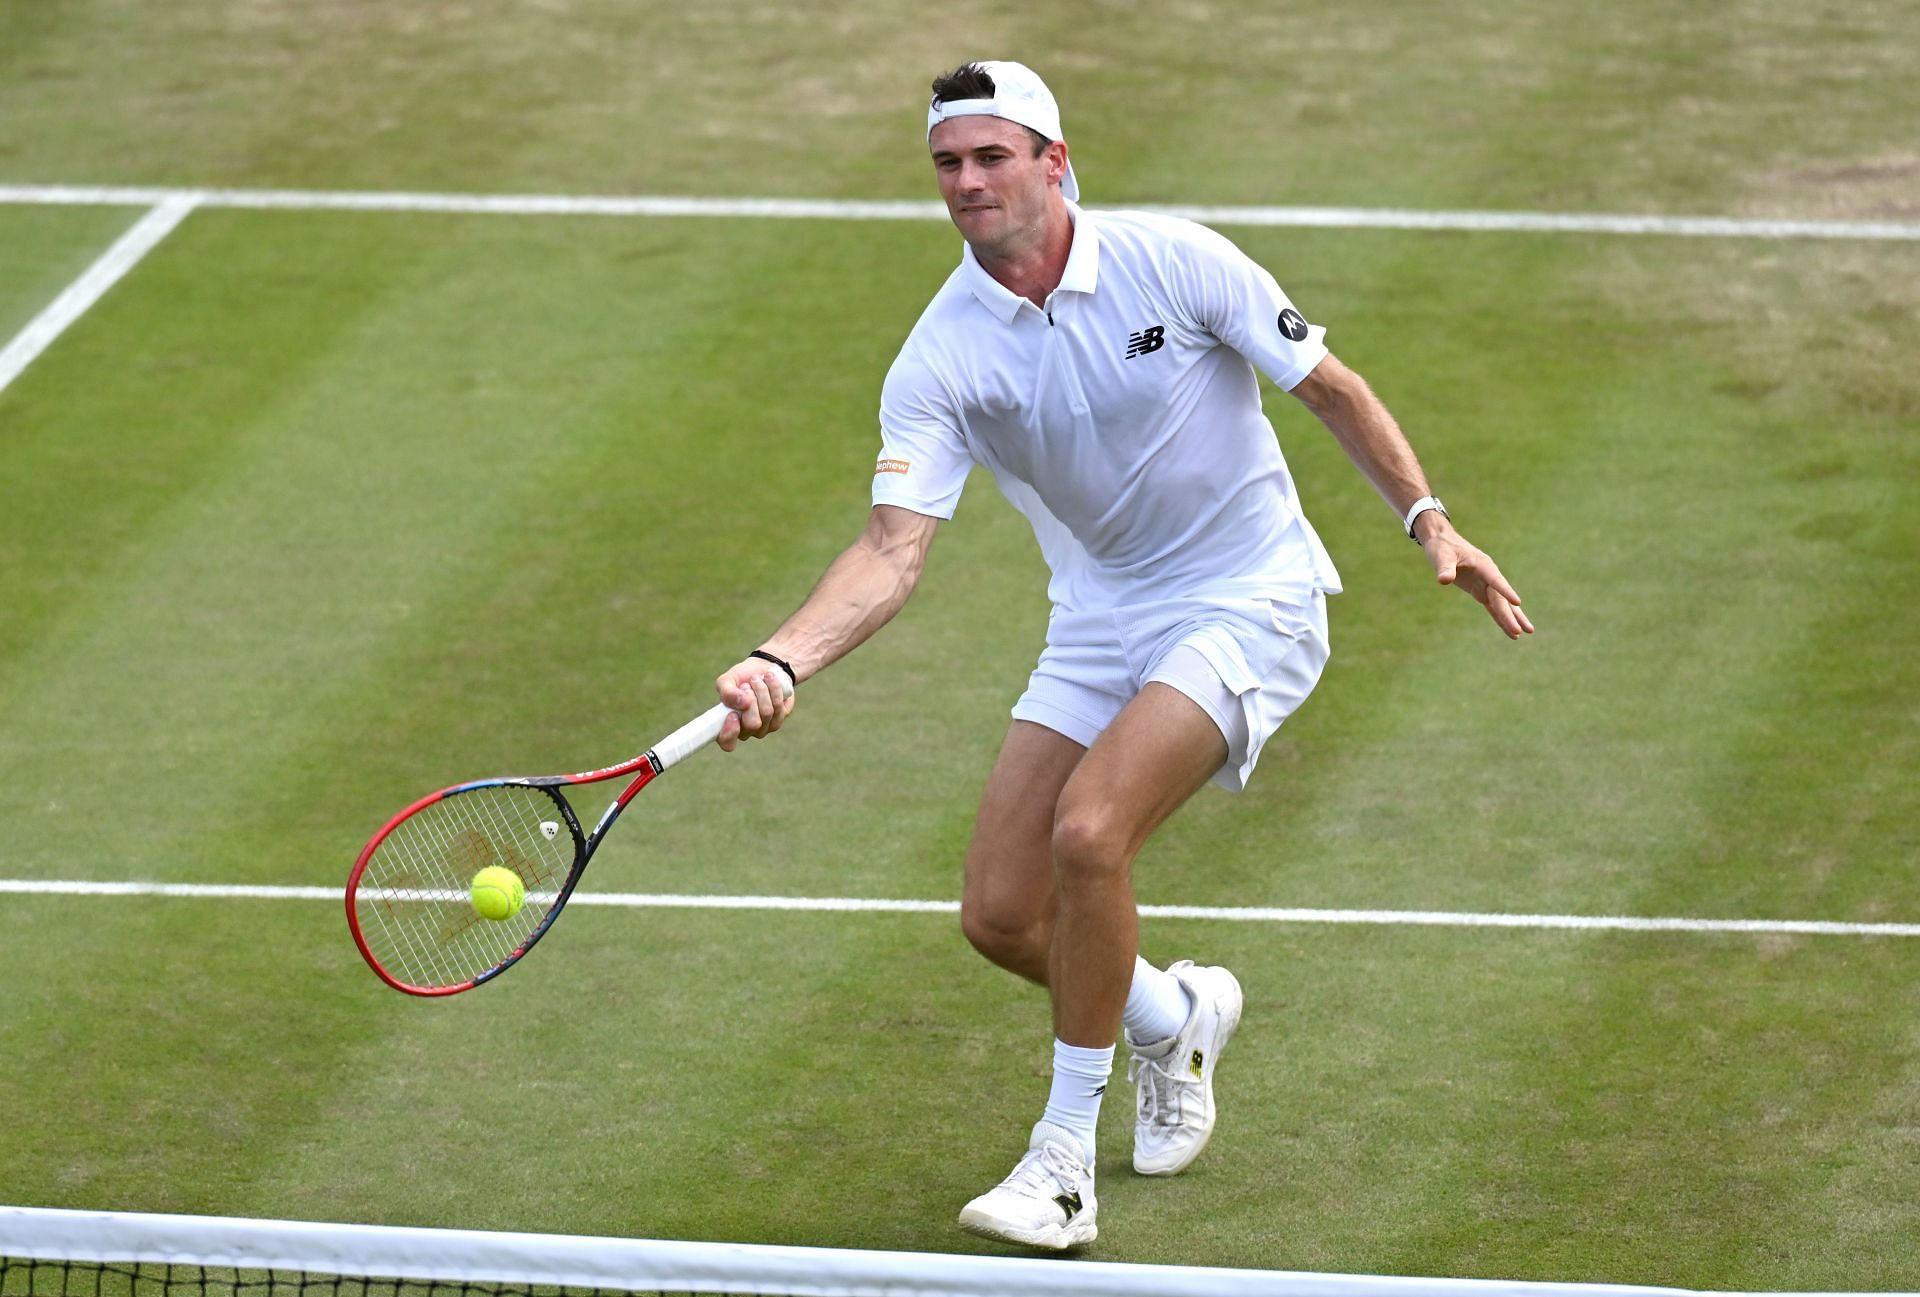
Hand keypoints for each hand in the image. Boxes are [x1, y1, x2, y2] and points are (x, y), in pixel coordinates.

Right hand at [712, 660, 795, 750]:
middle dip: (751, 698)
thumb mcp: (727, 680)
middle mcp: (744, 731)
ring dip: (762, 690)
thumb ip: (727, 692)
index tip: (733, 714)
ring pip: (766, 713)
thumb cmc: (741, 678)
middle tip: (746, 685)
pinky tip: (769, 680)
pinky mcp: (777, 721)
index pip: (727, 742)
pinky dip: (774, 689)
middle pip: (752, 723)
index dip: (730, 732)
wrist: (763, 670)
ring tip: (757, 679)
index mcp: (726, 725)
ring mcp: (762, 729)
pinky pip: (778, 707)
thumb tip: (742, 702)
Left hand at [1416, 519, 1534, 639]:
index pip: (1496, 581)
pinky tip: (1510, 631)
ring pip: (1502, 604)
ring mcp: (1485, 584)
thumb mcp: (1441, 556)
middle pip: (1501, 598)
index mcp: (1483, 565)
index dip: (1506, 591)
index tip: (1518, 602)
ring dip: (1512, 618)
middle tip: (1522, 630)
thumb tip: (1444, 580)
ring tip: (1527, 632)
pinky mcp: (1479, 591)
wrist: (1442, 542)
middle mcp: (1489, 576)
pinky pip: (1492, 607)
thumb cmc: (1443, 547)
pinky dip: (1500, 618)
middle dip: (1511, 615)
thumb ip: (1445, 568)